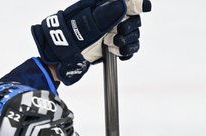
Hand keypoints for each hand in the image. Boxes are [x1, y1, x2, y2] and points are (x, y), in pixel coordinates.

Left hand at [31, 0, 151, 84]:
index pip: (128, 1)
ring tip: (112, 46)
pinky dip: (127, 51)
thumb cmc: (70, 38)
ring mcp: (112, 31)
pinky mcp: (112, 45)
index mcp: (104, 6)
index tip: (144, 7)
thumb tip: (124, 4)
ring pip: (133, 33)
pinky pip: (129, 46)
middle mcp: (110, 17)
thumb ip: (106, 14)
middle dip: (129, 28)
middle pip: (134, 18)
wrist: (61, 59)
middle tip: (116, 35)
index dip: (137, 3)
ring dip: (127, 41)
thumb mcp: (88, 24)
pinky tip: (117, 53)